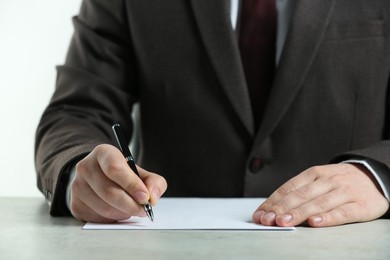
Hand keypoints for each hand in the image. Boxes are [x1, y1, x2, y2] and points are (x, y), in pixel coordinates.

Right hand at [69, 144, 166, 222]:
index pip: (115, 169)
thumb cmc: (122, 174)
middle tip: (143, 210)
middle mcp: (86, 167)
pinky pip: (97, 218)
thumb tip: (152, 197)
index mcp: (103, 153)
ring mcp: (77, 186)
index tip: (145, 198)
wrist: (98, 177)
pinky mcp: (75, 204)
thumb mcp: (140, 172)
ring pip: (104, 207)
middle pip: (109, 192)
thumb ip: (153, 182)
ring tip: (130, 209)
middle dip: (131, 205)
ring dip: (123, 213)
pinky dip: (112, 219)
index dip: (132, 185)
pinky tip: (117, 211)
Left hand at [252, 163, 388, 226]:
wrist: (375, 175)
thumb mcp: (318, 179)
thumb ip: (299, 191)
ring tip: (283, 222)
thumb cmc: (339, 181)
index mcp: (314, 173)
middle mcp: (327, 181)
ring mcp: (344, 192)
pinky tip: (315, 223)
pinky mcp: (360, 205)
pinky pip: (343, 212)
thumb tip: (273, 207)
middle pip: (300, 195)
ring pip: (318, 203)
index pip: (289, 188)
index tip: (260, 213)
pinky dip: (328, 218)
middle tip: (267, 220)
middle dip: (281, 208)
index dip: (273, 201)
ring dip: (299, 213)